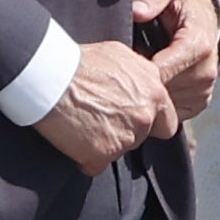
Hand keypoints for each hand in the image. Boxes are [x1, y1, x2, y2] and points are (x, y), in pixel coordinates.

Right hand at [34, 38, 179, 171]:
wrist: (51, 77)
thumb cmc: (80, 61)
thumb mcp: (120, 55)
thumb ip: (138, 75)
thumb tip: (139, 83)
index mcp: (154, 91)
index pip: (167, 122)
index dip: (151, 123)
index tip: (134, 120)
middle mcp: (145, 115)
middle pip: (141, 138)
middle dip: (124, 133)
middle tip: (99, 119)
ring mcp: (126, 137)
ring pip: (119, 151)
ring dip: (103, 144)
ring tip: (81, 124)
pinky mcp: (103, 154)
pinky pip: (95, 165)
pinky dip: (84, 157)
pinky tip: (71, 138)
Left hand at [133, 0, 219, 120]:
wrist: (203, 18)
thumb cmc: (181, 2)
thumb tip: (137, 11)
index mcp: (198, 45)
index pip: (161, 70)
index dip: (137, 69)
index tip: (119, 65)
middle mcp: (206, 71)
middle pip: (162, 91)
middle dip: (140, 83)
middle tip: (122, 72)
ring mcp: (204, 90)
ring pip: (165, 106)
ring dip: (147, 95)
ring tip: (133, 78)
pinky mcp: (198, 102)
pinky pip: (171, 113)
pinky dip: (157, 104)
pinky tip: (146, 87)